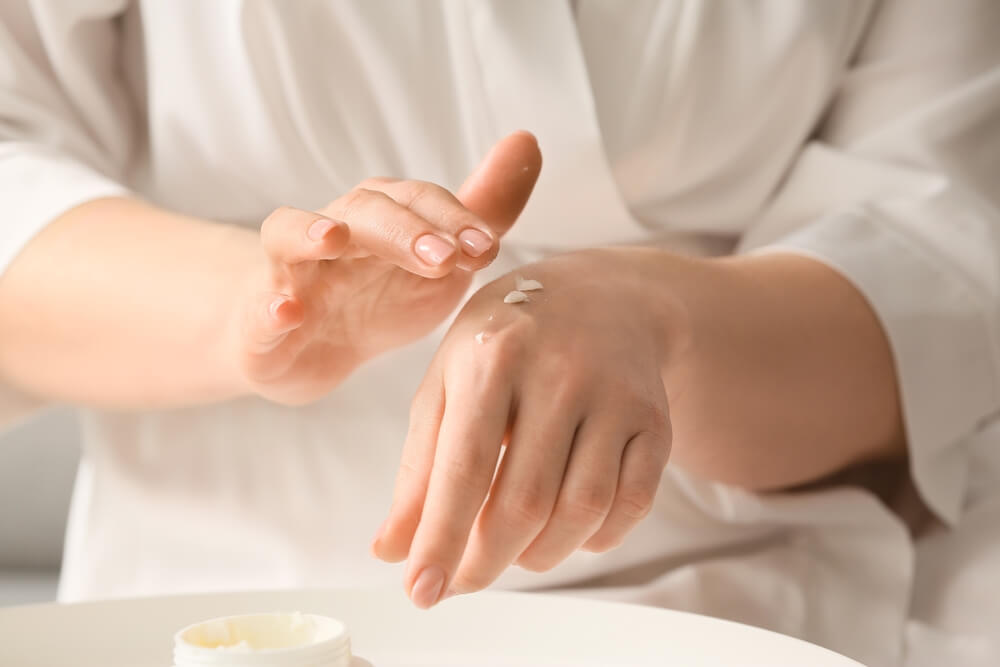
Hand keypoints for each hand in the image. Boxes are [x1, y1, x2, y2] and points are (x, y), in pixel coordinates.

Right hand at [228, 131, 541, 404]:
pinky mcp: (259, 317)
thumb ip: (485, 211)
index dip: (454, 219)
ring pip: (288, 234)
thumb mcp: (443, 260)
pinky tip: (286, 311)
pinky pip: (258, 306)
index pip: (418, 201)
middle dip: (404, 229)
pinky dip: (269, 305)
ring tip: (333, 239)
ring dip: (311, 232)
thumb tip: (527, 141)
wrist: (310, 351)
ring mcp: (290, 270)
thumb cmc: (379, 295)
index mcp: (382, 216)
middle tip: (444, 257)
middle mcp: (334, 230)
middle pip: (364, 210)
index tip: (489, 248)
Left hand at [372, 248, 678, 607]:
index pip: (464, 468)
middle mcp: (559, 372)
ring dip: (539, 556)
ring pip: (581, 511)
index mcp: (492, 356)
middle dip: (485, 562)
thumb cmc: (508, 343)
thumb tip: (391, 550)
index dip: (440, 539)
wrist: (604, 295)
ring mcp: (615, 396)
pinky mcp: (655, 420)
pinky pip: (631, 505)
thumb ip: (419, 466)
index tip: (420, 591)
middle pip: (523, 502)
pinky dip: (595, 538)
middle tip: (462, 582)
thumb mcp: (449, 381)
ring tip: (512, 551)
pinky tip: (567, 531)